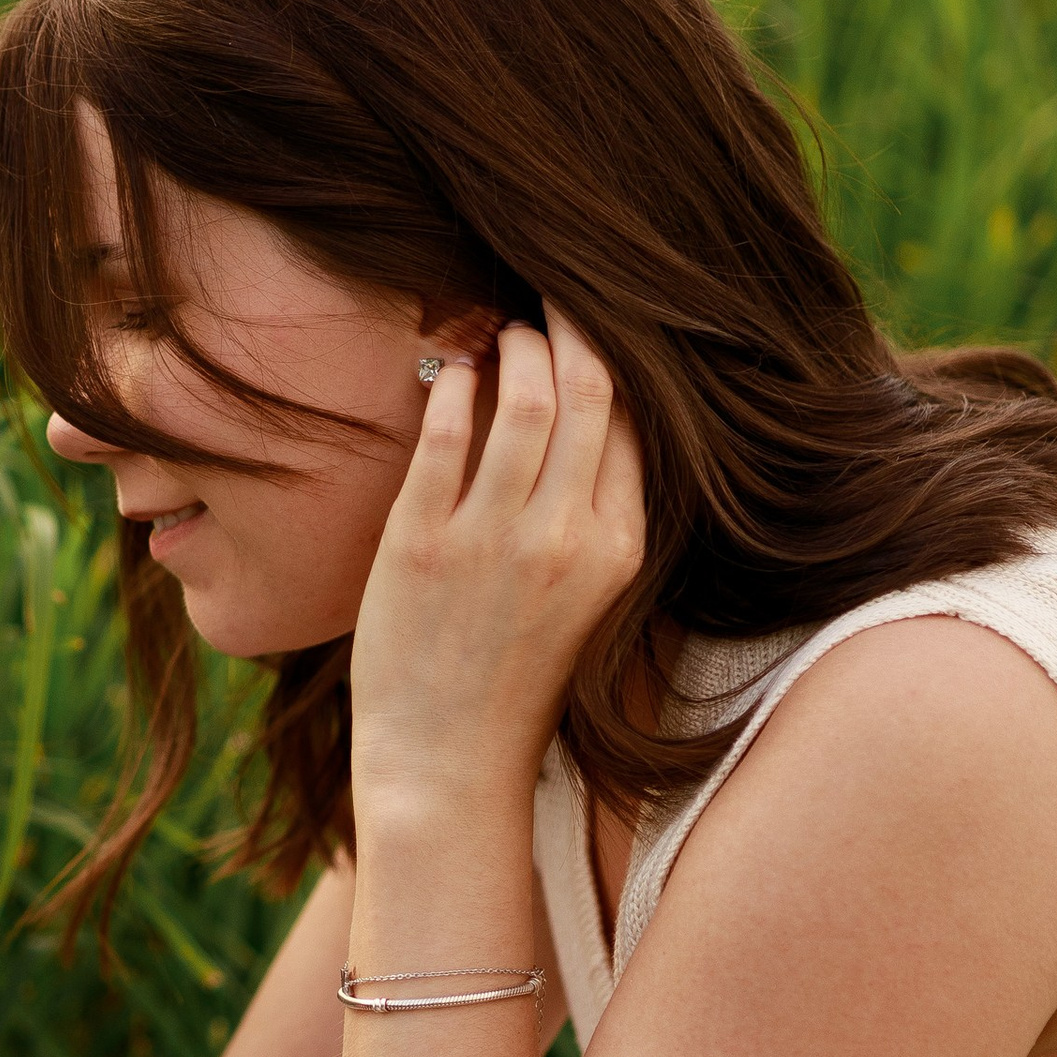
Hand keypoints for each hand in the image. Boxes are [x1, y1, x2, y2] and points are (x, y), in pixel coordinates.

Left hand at [349, 305, 644, 799]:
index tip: (594, 322)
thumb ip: (595, 514)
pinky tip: (450, 370)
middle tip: (552, 293)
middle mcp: (566, 539)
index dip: (615, 357)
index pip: (635, 421)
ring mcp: (493, 540)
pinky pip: (445, 435)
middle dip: (572, 327)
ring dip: (513, 345)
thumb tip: (592, 417)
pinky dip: (452, 385)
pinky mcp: (420, 544)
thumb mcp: (587, 596)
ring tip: (499, 330)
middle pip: (590, 393)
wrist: (449, 763)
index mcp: (619, 550)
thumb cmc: (515, 676)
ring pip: (524, 400)